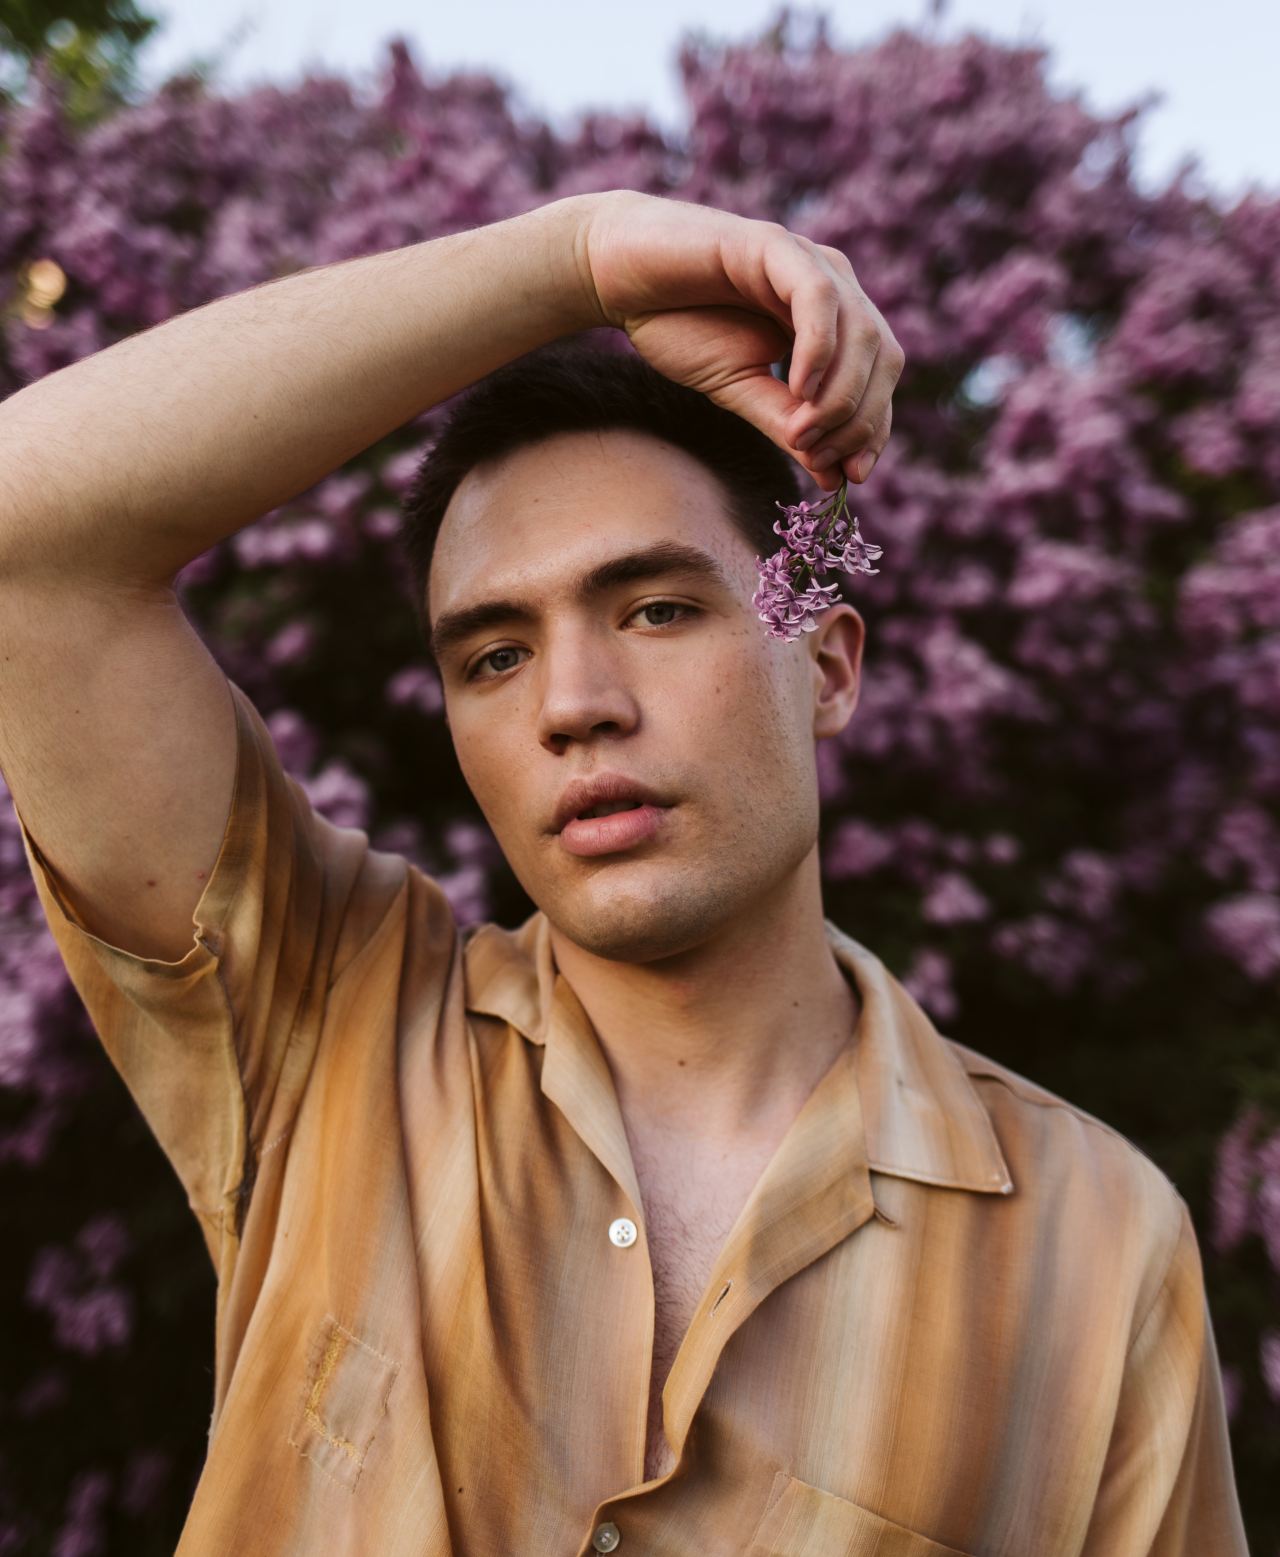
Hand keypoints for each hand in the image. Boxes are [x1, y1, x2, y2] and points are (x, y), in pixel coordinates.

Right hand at [572, 189, 903, 489]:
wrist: (621, 279)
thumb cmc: (679, 327)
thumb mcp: (741, 390)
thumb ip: (788, 425)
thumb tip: (832, 477)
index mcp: (833, 320)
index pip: (880, 377)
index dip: (874, 428)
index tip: (850, 477)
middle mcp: (833, 285)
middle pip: (883, 357)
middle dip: (859, 418)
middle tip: (817, 456)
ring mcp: (807, 261)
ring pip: (862, 330)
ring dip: (840, 394)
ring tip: (802, 434)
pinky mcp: (773, 244)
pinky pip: (817, 296)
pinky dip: (819, 348)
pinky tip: (798, 387)